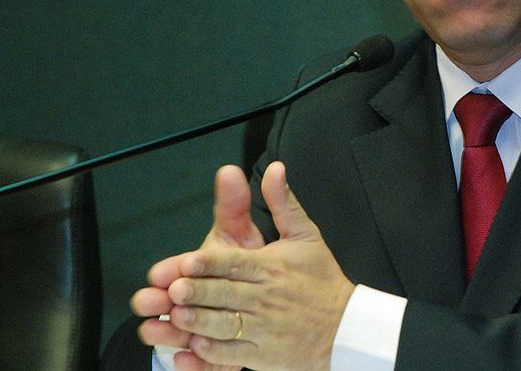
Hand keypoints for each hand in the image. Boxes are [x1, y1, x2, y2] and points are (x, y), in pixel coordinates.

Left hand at [131, 162, 354, 369]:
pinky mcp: (264, 354)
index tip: (187, 262)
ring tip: (178, 317)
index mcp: (274, 267)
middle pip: (226, 294)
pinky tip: (193, 346)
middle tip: (173, 290)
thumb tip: (275, 169)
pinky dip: (211, 352)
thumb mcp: (306, 235)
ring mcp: (266, 328)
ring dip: (200, 322)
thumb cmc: (322, 278)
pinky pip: (232, 355)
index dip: (209, 263)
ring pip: (226, 325)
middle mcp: (268, 298)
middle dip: (199, 292)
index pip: (236, 263)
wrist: (346, 327)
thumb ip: (283, 202)